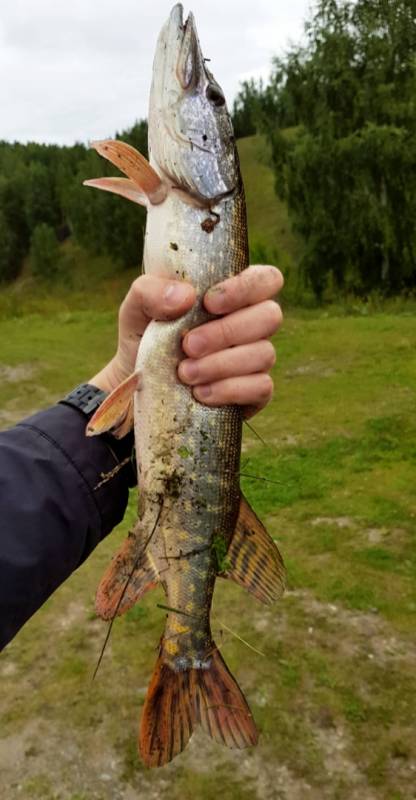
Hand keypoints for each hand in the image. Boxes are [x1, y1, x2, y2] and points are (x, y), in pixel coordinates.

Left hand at [90, 264, 282, 417]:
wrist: (138, 385)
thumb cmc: (144, 337)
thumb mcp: (136, 309)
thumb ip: (150, 291)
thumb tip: (185, 296)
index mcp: (233, 294)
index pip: (266, 279)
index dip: (246, 288)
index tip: (209, 303)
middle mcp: (252, 323)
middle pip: (270, 316)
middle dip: (227, 331)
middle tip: (189, 345)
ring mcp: (257, 358)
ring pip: (264, 354)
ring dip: (221, 364)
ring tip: (185, 373)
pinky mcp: (255, 392)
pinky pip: (261, 388)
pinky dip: (229, 389)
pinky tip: (200, 393)